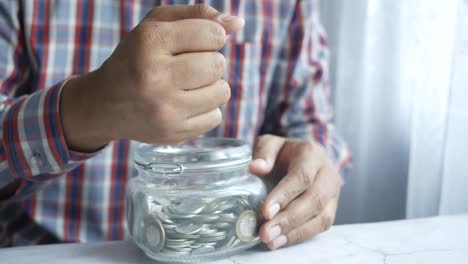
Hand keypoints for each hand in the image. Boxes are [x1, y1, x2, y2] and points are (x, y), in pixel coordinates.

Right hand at [61, 5, 244, 149]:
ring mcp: (164, 110)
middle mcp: (155, 77)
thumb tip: (238, 23)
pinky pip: (215, 117)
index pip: (213, 34)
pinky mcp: (173, 133)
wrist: (105, 104)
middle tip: (190, 65)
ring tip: (189, 85)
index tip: (197, 42)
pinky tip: (185, 105)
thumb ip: (197, 15)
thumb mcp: (156, 26)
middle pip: (218, 65)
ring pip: (222, 92)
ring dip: (211, 86)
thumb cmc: (137, 58)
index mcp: (150, 42)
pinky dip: (206, 109)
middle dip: (211, 61)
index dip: (212, 36)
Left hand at [249, 135, 342, 249]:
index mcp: (311, 153)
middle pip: (314, 200)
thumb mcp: (271, 144)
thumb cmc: (284, 152)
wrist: (303, 157)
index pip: (301, 177)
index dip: (284, 195)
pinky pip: (320, 226)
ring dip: (295, 232)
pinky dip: (300, 236)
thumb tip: (255, 168)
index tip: (266, 212)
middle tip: (266, 232)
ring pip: (321, 217)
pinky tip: (280, 241)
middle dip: (288, 219)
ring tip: (271, 241)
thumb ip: (263, 152)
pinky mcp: (332, 208)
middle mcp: (327, 173)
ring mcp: (333, 192)